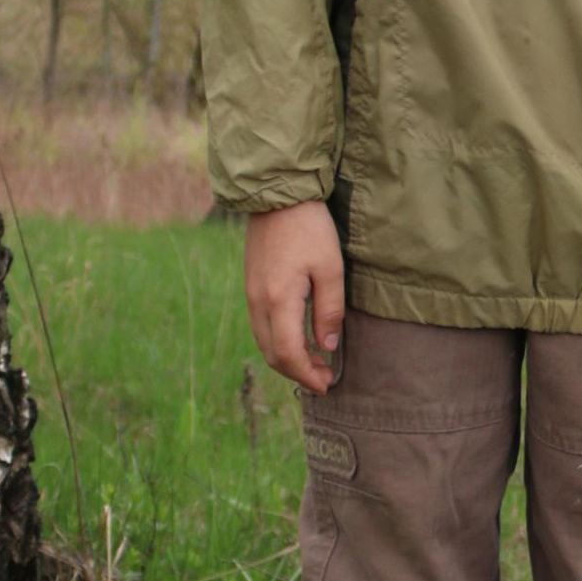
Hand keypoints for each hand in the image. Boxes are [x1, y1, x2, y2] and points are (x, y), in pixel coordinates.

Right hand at [245, 199, 344, 394]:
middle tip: (324, 376)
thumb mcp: (330, 268)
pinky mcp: (251, 286)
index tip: (326, 384)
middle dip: (298, 372)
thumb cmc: (309, 229)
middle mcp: (258, 303)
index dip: (306, 375)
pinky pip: (261, 326)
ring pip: (264, 342)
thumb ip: (329, 310)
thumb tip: (327, 346)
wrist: (277, 197)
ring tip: (316, 359)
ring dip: (288, 358)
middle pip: (272, 354)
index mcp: (278, 300)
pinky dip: (279, 340)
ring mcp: (251, 295)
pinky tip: (300, 337)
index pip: (288, 354)